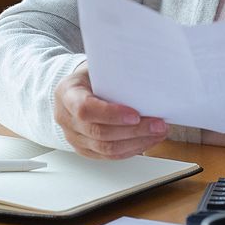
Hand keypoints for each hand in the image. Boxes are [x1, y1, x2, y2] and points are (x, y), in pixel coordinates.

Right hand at [53, 66, 167, 158]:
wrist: (74, 91)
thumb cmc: (89, 77)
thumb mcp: (96, 68)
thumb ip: (113, 74)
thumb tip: (144, 78)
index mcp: (66, 94)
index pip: (85, 109)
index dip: (111, 114)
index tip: (135, 114)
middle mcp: (66, 119)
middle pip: (99, 133)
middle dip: (133, 131)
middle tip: (157, 124)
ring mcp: (74, 138)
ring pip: (107, 149)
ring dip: (137, 142)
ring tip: (158, 133)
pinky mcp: (85, 150)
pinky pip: (110, 156)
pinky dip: (132, 149)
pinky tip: (148, 141)